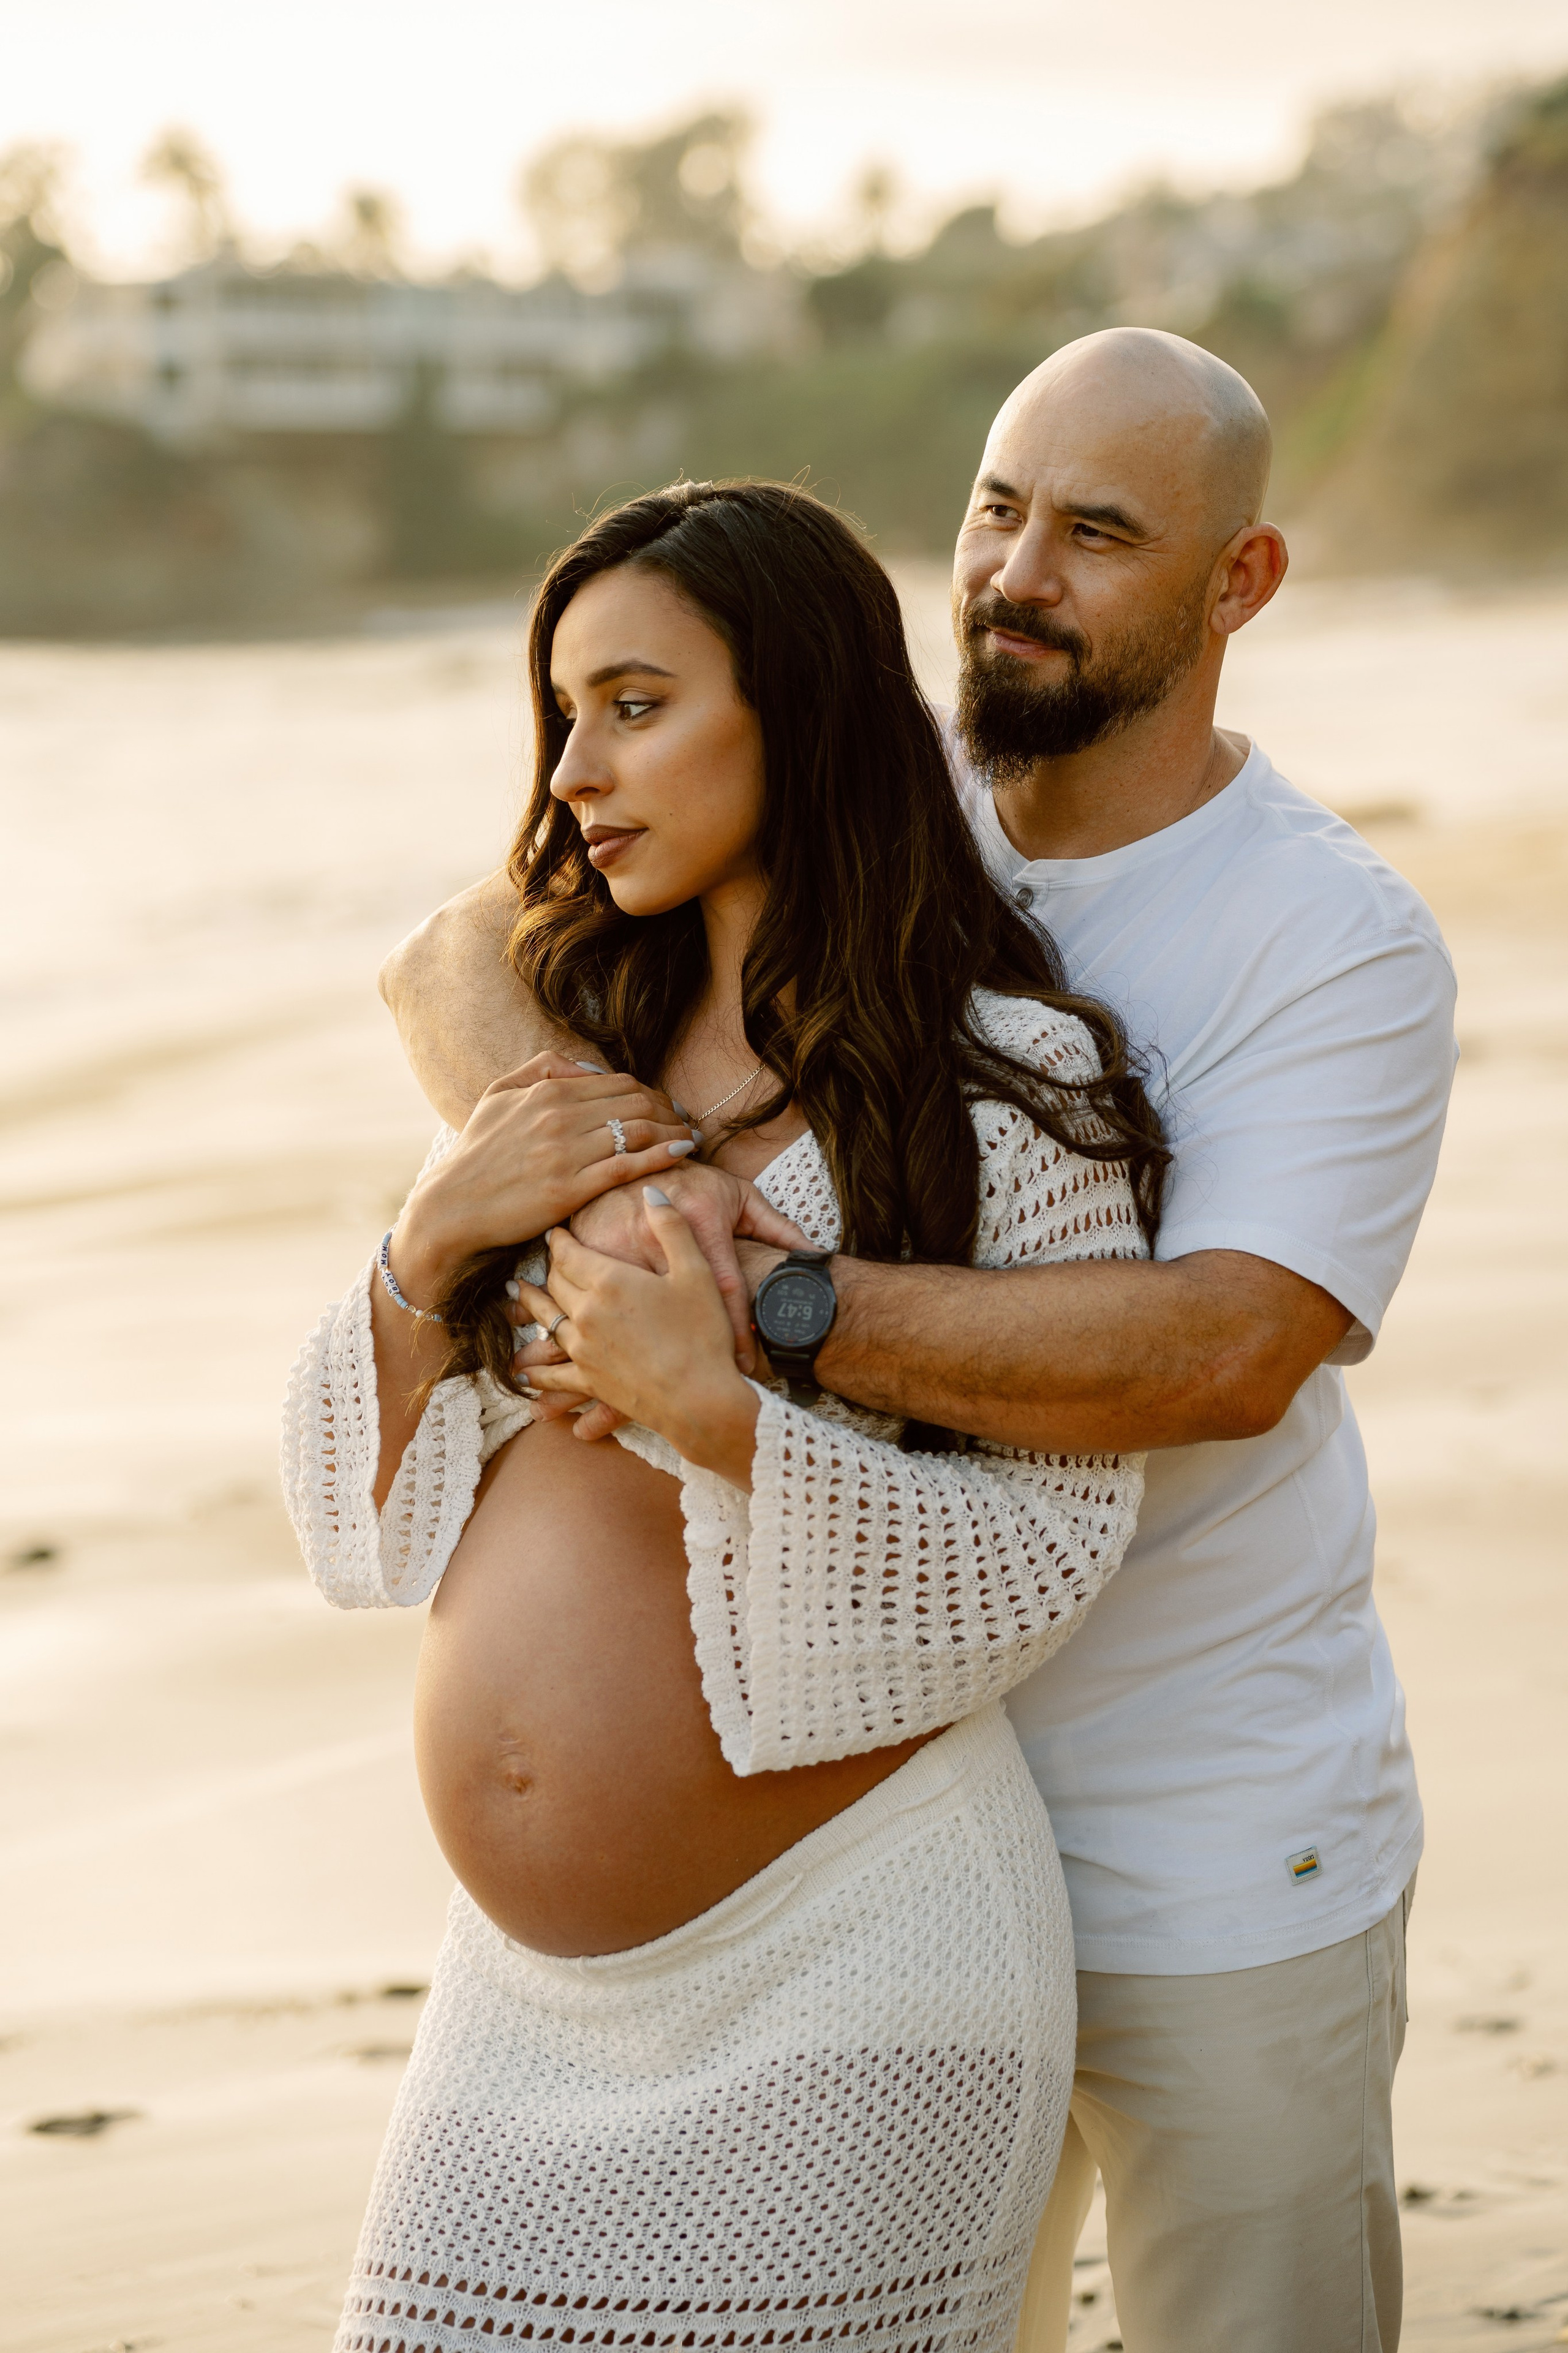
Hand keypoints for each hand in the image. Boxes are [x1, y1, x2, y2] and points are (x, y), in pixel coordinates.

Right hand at [389, 1051, 698, 1304]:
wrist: (453, 1206)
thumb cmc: (477, 1153)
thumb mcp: (499, 1095)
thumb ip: (543, 1069)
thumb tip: (590, 1067)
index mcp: (548, 1093)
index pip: (620, 1083)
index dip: (653, 1092)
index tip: (669, 1106)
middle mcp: (560, 1117)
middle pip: (637, 1102)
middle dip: (671, 1110)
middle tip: (687, 1122)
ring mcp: (566, 1153)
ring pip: (639, 1131)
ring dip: (675, 1132)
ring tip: (691, 1139)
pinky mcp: (570, 1189)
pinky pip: (628, 1165)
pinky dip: (662, 1156)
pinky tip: (682, 1154)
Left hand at [511, 1160, 809, 1439]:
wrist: (702, 1399)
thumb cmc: (703, 1333)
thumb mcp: (696, 1271)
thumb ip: (671, 1227)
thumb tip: (650, 1191)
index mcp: (609, 1280)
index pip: (569, 1252)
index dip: (560, 1240)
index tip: (555, 1233)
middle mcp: (586, 1312)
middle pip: (555, 1283)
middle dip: (550, 1268)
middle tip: (548, 1260)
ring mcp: (583, 1349)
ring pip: (548, 1320)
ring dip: (532, 1306)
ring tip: (517, 1297)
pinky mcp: (589, 1382)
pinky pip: (551, 1374)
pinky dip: (535, 1372)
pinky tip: (523, 1372)